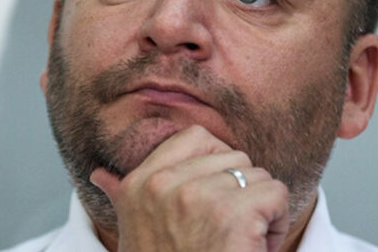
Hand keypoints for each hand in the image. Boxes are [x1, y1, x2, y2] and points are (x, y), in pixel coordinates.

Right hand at [90, 125, 289, 251]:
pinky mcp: (234, 217)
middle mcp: (164, 185)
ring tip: (241, 240)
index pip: (195, 137)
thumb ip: (120, 196)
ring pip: (257, 175)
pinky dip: (277, 222)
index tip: (217, 194)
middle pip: (234, 157)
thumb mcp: (133, 231)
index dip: (218, 161)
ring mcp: (198, 198)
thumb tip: (99, 175)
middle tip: (229, 229)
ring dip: (261, 208)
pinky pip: (276, 193)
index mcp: (140, 184)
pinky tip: (257, 246)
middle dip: (242, 190)